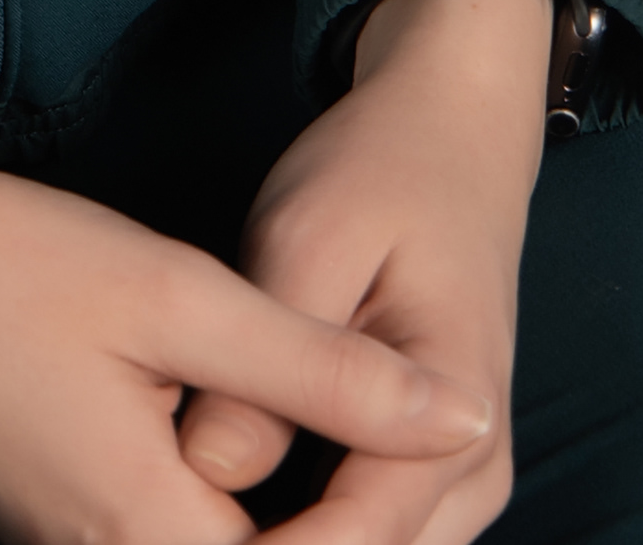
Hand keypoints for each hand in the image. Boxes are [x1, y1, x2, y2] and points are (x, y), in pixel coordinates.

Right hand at [0, 70, 493, 544]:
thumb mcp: (174, 293)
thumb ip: (319, 370)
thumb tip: (459, 420)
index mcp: (150, 534)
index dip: (391, 513)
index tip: (440, 427)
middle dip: (342, 513)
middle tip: (401, 411)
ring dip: (289, 506)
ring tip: (345, 412)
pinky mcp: (49, 514)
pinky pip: (165, 532)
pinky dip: (225, 493)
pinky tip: (251, 415)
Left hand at [173, 0, 547, 543]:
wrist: (451, 136)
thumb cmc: (378, 174)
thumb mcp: (309, 242)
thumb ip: (269, 362)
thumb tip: (208, 470)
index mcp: (456, 413)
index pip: (361, 537)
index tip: (175, 528)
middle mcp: (476, 470)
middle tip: (166, 516)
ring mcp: (465, 478)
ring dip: (288, 541)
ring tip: (189, 511)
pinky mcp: (437, 471)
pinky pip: (375, 532)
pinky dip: (309, 528)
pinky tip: (231, 508)